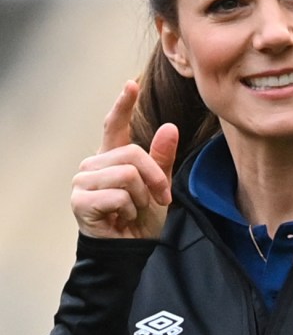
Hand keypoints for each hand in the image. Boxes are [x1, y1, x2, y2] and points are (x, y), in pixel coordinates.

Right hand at [70, 80, 179, 238]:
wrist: (131, 250)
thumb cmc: (141, 218)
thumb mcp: (159, 185)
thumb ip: (161, 158)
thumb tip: (170, 127)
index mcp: (111, 158)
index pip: (113, 126)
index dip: (122, 105)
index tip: (131, 85)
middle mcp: (93, 165)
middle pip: (133, 154)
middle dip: (155, 178)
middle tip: (159, 199)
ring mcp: (83, 182)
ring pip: (128, 174)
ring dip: (142, 197)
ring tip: (134, 210)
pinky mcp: (80, 201)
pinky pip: (119, 195)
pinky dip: (130, 209)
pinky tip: (121, 218)